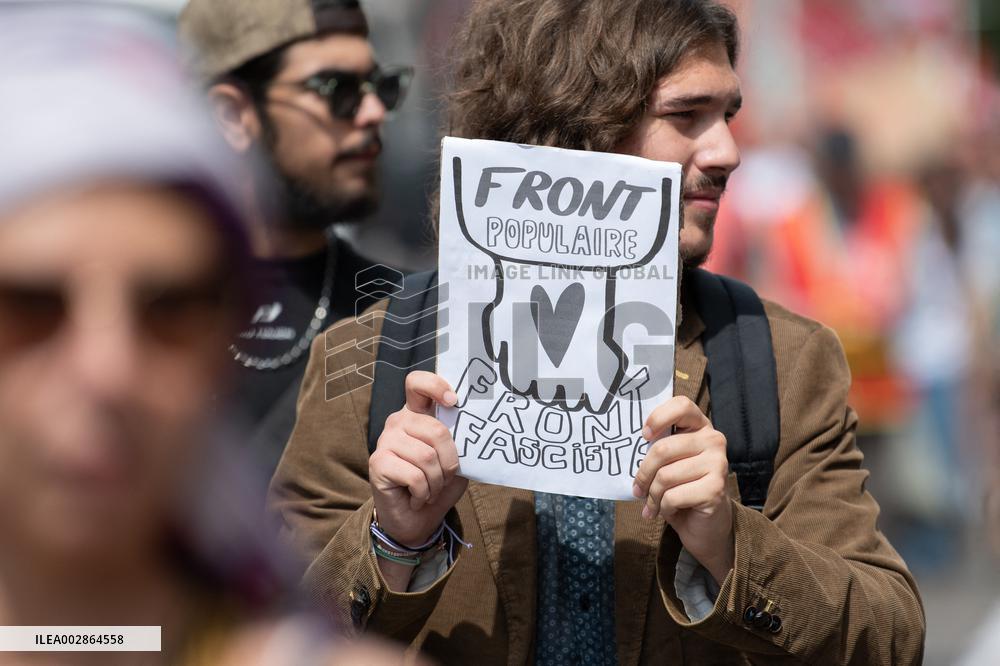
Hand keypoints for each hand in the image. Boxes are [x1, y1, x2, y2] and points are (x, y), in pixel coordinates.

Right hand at [369, 371, 467, 548]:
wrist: (415, 521)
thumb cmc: (437, 486)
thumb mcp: (456, 462)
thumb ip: (460, 443)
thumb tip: (477, 432)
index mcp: (418, 414)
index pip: (417, 383)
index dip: (435, 385)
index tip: (453, 401)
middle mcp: (399, 422)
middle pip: (436, 430)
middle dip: (450, 462)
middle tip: (445, 478)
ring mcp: (386, 440)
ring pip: (427, 457)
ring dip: (437, 482)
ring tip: (431, 490)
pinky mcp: (378, 463)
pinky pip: (414, 476)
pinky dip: (424, 493)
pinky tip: (417, 497)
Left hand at [632, 396, 733, 584]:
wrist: (706, 526)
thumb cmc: (682, 489)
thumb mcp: (669, 464)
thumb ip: (658, 448)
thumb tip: (626, 445)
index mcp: (700, 427)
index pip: (681, 406)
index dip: (658, 418)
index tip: (644, 436)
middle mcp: (713, 440)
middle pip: (663, 449)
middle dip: (643, 474)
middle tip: (637, 489)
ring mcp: (718, 464)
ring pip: (665, 476)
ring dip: (652, 495)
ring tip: (652, 504)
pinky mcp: (716, 489)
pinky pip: (672, 496)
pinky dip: (662, 507)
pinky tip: (666, 511)